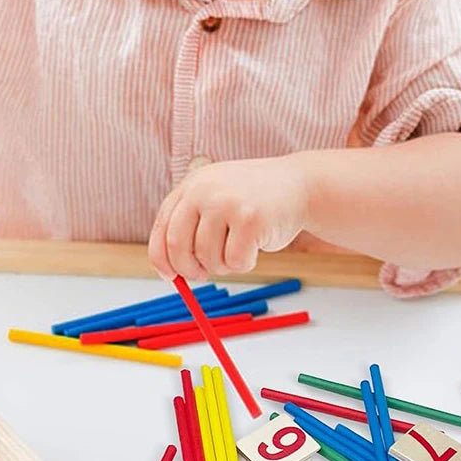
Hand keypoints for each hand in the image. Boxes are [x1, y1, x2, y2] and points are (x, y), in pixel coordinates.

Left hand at [147, 156, 308, 280]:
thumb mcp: (215, 200)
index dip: (162, 259)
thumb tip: (170, 271)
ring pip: (208, 258)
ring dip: (224, 265)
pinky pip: (236, 262)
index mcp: (191, 185)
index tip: (170, 276)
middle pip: (178, 247)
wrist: (299, 184)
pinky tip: (256, 246)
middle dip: (188, 270)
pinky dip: (245, 264)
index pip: (162, 229)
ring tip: (239, 248)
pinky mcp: (250, 219)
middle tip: (202, 275)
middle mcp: (204, 191)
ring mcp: (227, 203)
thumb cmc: (254, 200)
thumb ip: (191, 226)